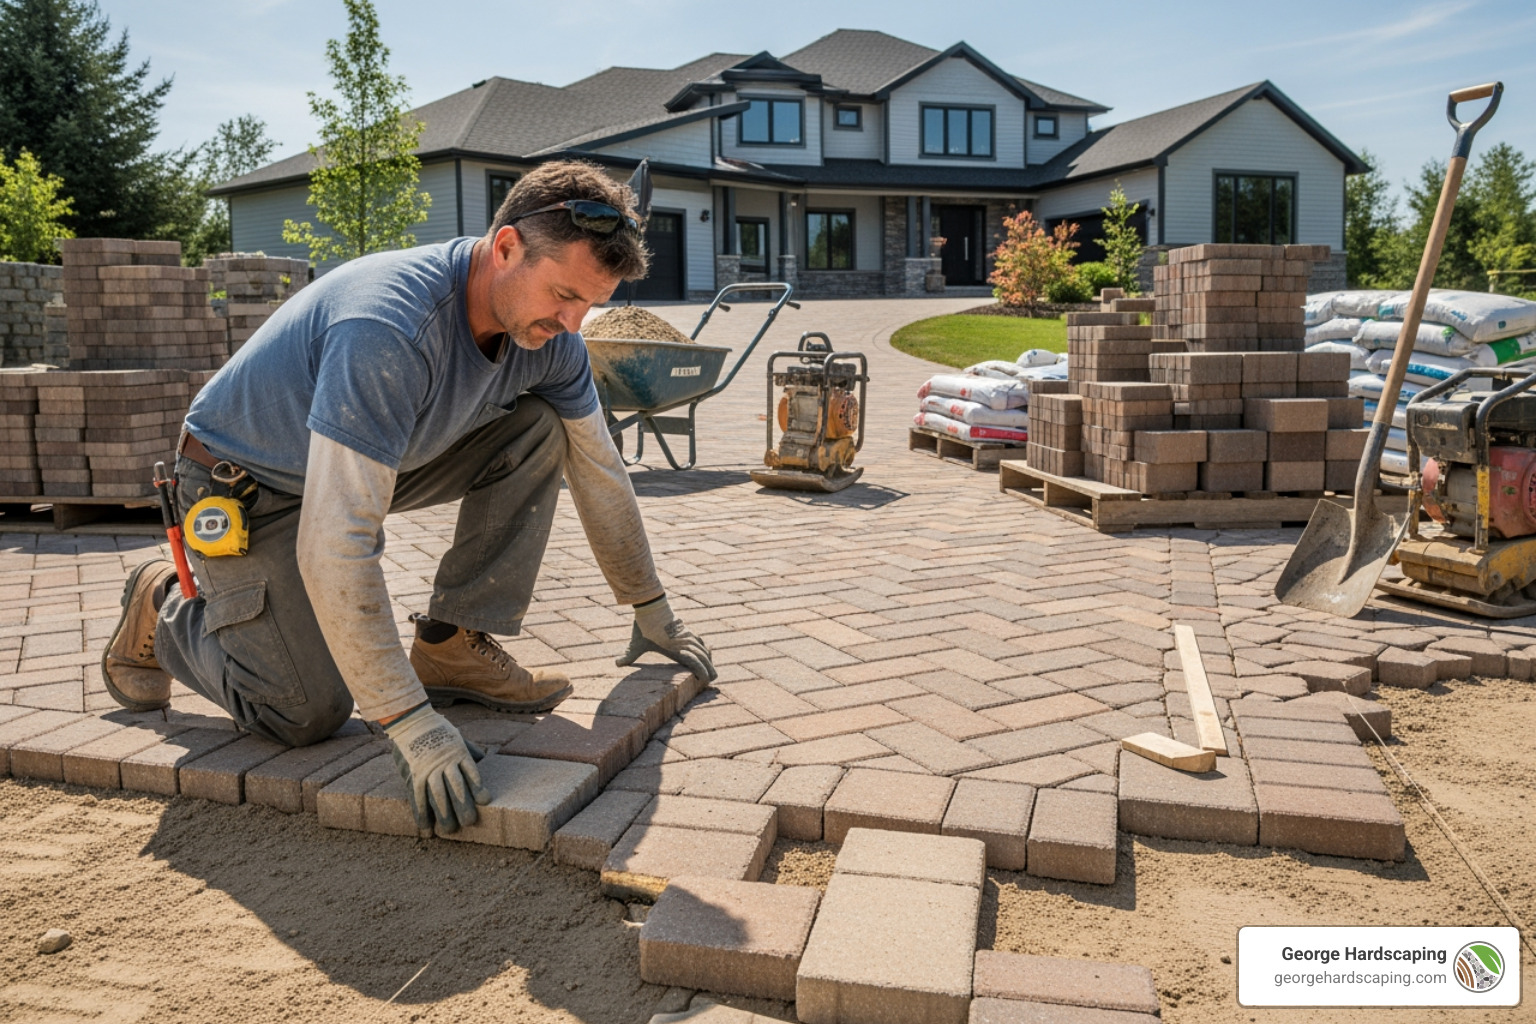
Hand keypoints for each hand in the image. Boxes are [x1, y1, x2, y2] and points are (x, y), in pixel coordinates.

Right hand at [382, 704, 488, 832]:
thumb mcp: (458, 737)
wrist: (411, 720)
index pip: (471, 772)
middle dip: (463, 806)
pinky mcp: (413, 774)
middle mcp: (444, 762)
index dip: (478, 787)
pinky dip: (421, 813)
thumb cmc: (438, 731)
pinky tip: (426, 827)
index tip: (485, 800)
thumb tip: (486, 759)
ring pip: (437, 795)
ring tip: (450, 830)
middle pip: (456, 787)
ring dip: (444, 814)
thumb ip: (471, 751)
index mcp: (458, 753)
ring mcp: (427, 769)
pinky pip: (417, 797)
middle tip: (470, 822)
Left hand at [616, 594, 716, 682]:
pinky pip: (697, 639)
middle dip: (708, 668)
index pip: (692, 660)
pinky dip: (703, 647)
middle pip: (701, 656)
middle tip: (713, 679)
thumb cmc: (643, 625)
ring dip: (708, 659)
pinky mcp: (684, 629)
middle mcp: (683, 642)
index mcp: (674, 648)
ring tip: (713, 669)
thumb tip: (616, 663)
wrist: (651, 604)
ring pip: (701, 648)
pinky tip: (706, 651)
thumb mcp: (636, 643)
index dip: (701, 670)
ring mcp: (685, 635)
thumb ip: (628, 655)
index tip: (705, 680)